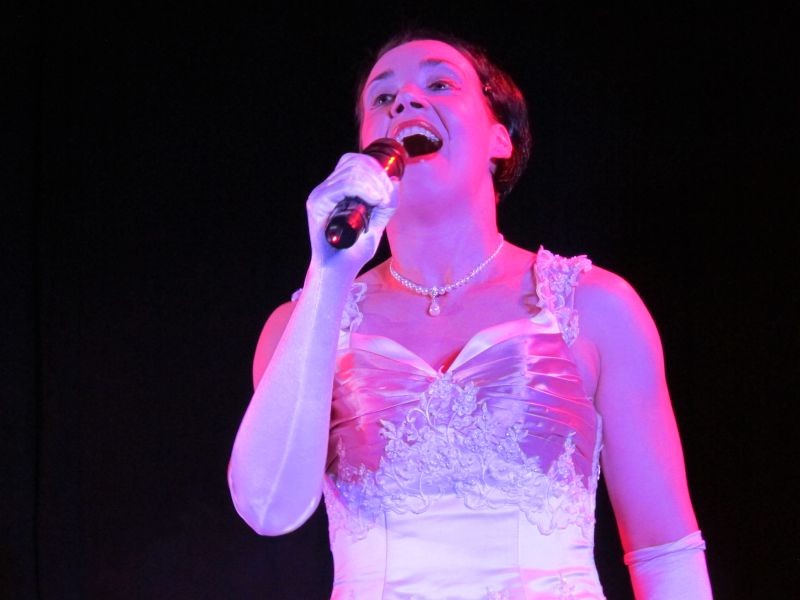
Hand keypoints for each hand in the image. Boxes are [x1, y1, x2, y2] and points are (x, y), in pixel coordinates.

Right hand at [306, 152, 397, 273]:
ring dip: (374, 184)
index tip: (389, 189)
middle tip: (386, 197)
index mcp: (337, 188)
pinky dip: (363, 190)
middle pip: (354, 162)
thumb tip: (394, 181)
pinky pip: (342, 186)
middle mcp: (326, 187)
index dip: (375, 168)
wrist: (339, 270)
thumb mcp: (377, 222)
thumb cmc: (355, 250)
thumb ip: (384, 203)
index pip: (354, 161)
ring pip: (350, 172)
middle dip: (377, 175)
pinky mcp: (317, 205)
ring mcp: (319, 194)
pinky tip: (374, 200)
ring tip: (381, 202)